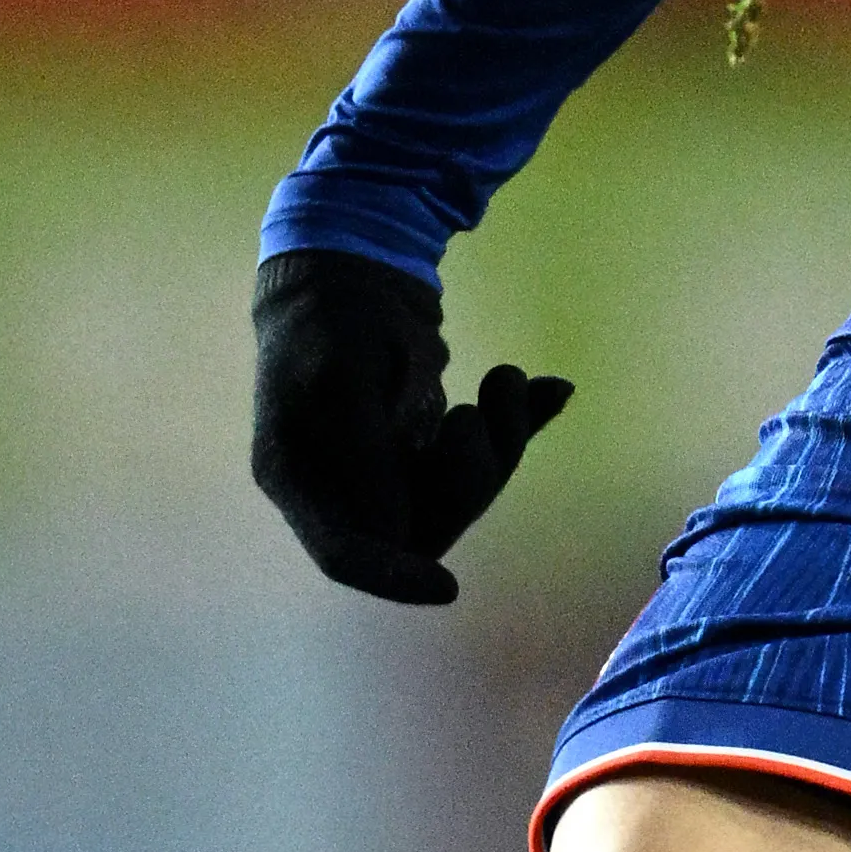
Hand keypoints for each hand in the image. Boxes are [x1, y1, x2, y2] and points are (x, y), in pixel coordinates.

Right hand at [250, 250, 572, 606]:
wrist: (352, 264)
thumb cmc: (331, 315)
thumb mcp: (342, 378)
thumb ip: (364, 455)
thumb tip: (395, 529)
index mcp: (299, 477)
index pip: (344, 554)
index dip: (393, 578)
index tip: (447, 587)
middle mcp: (343, 487)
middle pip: (421, 527)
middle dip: (469, 478)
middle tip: (485, 407)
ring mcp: (390, 469)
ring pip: (462, 494)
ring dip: (502, 445)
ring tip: (507, 379)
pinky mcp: (430, 445)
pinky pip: (484, 456)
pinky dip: (517, 426)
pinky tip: (550, 389)